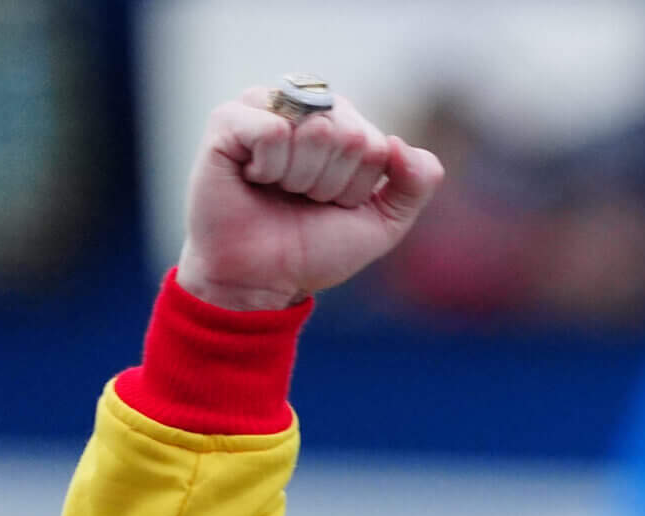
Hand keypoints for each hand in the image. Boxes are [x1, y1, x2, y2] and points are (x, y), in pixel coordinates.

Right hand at [176, 88, 444, 311]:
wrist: (263, 279)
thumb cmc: (317, 246)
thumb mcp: (384, 222)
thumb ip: (416, 184)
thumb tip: (400, 143)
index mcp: (342, 122)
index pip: (377, 145)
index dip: (358, 187)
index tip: (330, 203)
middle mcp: (305, 107)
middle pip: (351, 135)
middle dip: (332, 183)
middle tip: (303, 198)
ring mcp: (265, 108)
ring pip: (317, 131)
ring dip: (302, 179)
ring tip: (278, 190)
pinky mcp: (227, 119)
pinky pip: (273, 131)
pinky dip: (270, 168)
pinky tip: (253, 178)